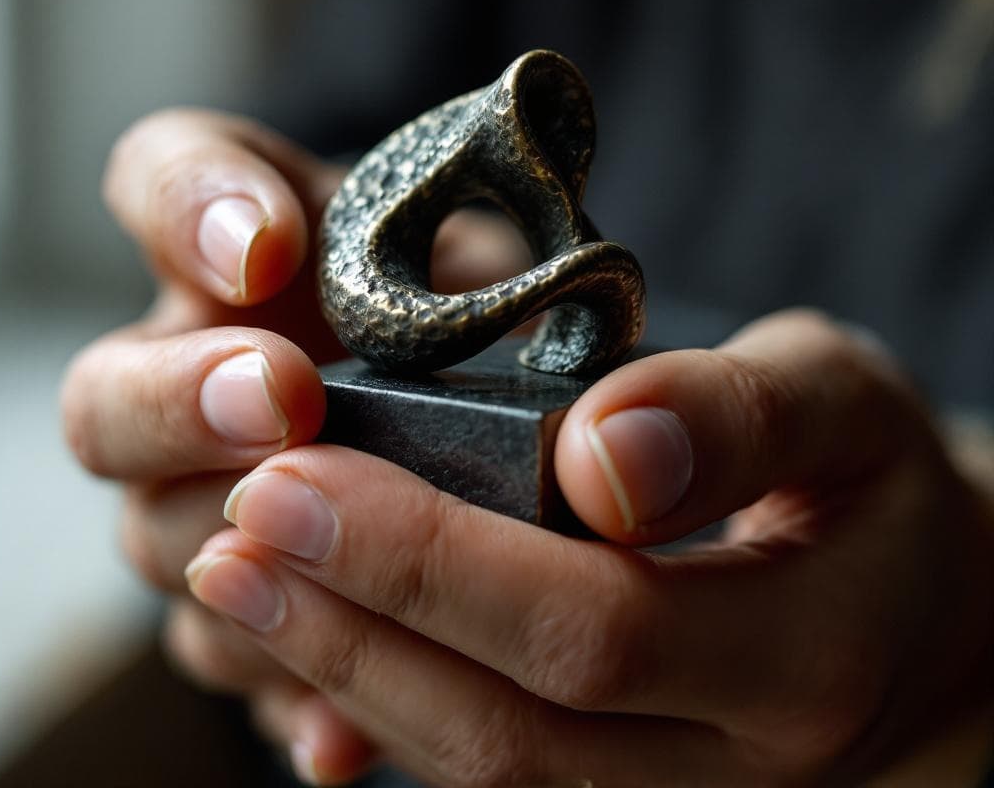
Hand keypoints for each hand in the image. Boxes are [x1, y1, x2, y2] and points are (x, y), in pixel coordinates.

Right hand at [61, 108, 527, 782]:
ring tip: (322, 568)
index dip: (189, 204)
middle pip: (109, 396)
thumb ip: (528, 302)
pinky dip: (286, 690)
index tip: (264, 245)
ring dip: (230, 556)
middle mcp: (199, 376)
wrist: (481, 398)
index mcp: (252, 250)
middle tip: (283, 399)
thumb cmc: (490, 317)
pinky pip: (232, 655)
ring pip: (157, 541)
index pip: (165, 176)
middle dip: (180, 401)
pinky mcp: (255, 602)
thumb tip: (579, 416)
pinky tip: (343, 730)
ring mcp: (206, 497)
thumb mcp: (512, 275)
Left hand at [183, 310, 993, 785]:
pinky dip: (387, 706)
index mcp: (806, 658)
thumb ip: (735, 416)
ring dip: (344, 673)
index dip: (429, 558)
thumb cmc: (874, 479)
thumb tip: (599, 456)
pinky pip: (492, 773)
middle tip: (230, 529)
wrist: (924, 601)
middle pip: (509, 726)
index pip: (589, 628)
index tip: (299, 474)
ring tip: (235, 577)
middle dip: (352, 623)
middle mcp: (735, 766)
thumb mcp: (840, 402)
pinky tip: (314, 629)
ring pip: (483, 771)